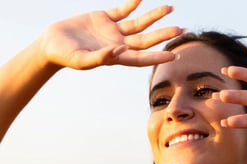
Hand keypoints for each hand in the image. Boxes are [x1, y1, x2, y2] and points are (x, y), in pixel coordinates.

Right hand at [39, 0, 182, 69]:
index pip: (142, 58)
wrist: (51, 43)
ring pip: (139, 23)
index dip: (158, 57)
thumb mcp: (81, 60)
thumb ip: (100, 58)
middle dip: (164, 35)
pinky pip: (123, 9)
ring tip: (170, 8)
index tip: (174, 55)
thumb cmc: (65, 55)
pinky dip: (132, 3)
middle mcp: (119, 44)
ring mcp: (113, 31)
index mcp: (116, 57)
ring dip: (154, 16)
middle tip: (181, 29)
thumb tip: (120, 51)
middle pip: (146, 39)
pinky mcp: (105, 18)